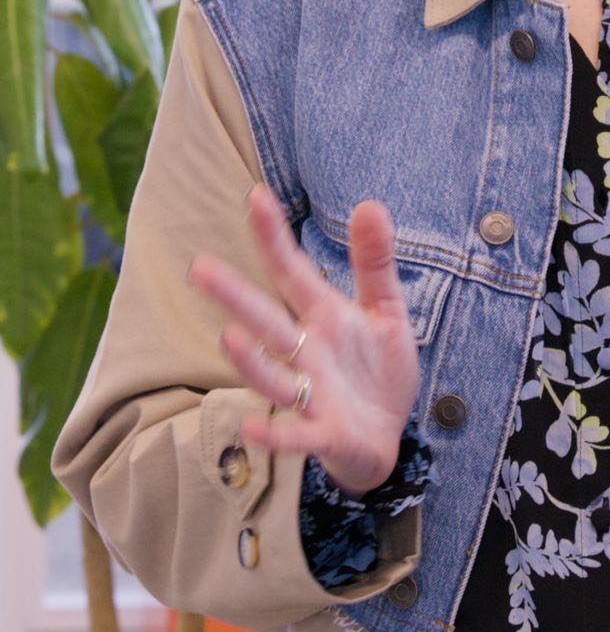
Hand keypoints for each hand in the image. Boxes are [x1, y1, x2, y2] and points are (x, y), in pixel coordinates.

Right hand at [189, 185, 419, 494]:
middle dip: (235, 296)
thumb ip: (375, 262)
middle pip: (267, 321)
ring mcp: (311, 394)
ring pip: (273, 376)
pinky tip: (252, 426)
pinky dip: (275, 434)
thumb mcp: (387, 309)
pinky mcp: (325, 434)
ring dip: (251, 361)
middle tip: (199, 267)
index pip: (292, 271)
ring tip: (229, 337)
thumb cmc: (377, 369)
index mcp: (323, 316)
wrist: (387, 435)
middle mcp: (306, 352)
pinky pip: (296, 435)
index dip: (274, 236)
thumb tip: (370, 203)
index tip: (255, 196)